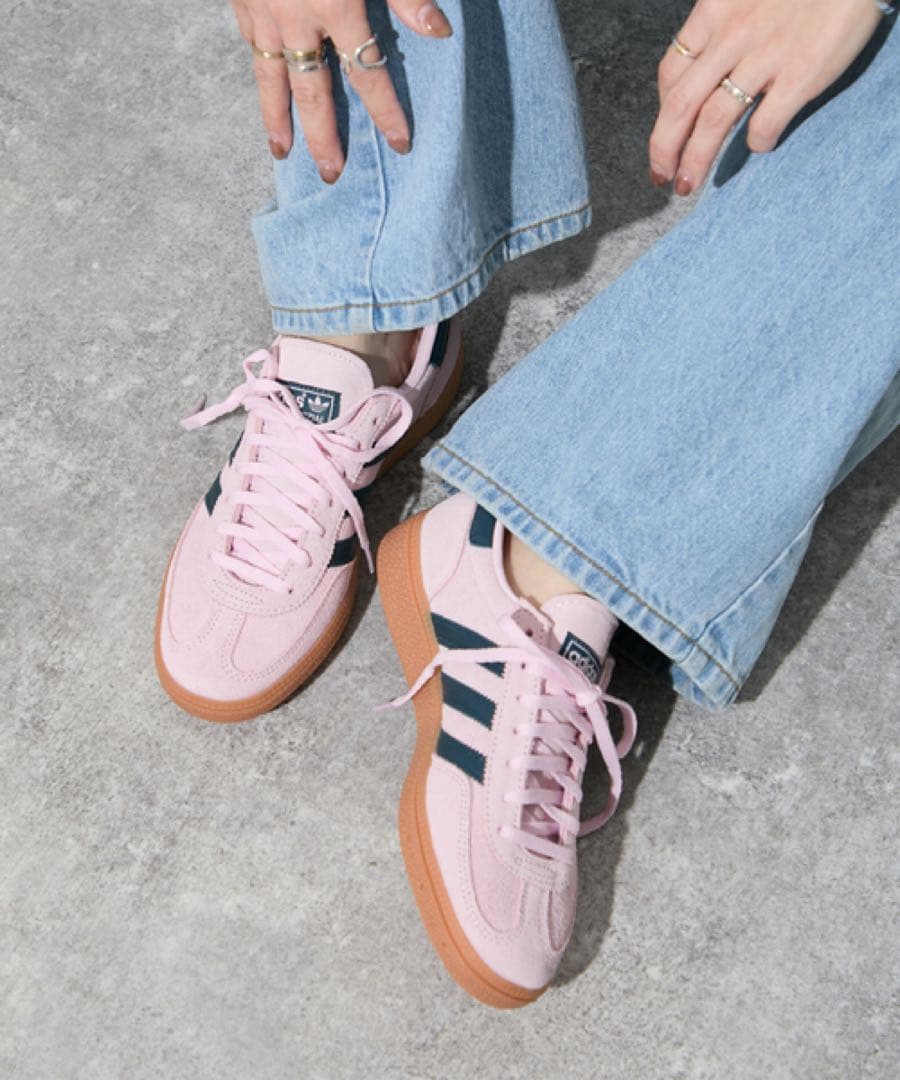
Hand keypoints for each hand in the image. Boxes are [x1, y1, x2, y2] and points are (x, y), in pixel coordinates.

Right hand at [231, 0, 451, 181]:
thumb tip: (439, 30)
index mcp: (336, 3)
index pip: (368, 72)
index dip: (386, 111)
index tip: (401, 143)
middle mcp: (297, 17)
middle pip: (314, 91)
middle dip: (324, 136)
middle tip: (332, 174)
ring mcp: (264, 9)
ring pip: (271, 77)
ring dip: (278, 118)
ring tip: (282, 153)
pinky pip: (251, 43)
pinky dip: (260, 69)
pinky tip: (265, 89)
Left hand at [649, 0, 882, 193]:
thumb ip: (722, 29)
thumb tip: (702, 75)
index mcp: (715, 11)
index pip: (671, 71)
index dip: (660, 111)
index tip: (665, 135)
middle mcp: (733, 35)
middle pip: (681, 104)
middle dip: (664, 149)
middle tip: (661, 176)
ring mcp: (766, 55)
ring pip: (712, 121)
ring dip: (695, 159)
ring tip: (687, 184)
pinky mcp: (801, 73)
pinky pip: (764, 124)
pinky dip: (756, 143)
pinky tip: (758, 145)